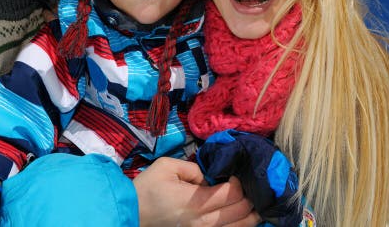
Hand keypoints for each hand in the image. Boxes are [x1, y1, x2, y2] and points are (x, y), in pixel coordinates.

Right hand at [134, 157, 259, 226]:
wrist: (132, 214)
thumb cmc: (148, 188)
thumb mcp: (167, 166)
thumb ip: (194, 168)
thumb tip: (210, 176)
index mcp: (195, 201)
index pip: (232, 194)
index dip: (239, 183)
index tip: (235, 175)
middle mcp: (202, 221)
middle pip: (239, 211)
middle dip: (249, 198)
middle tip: (249, 187)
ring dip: (251, 217)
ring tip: (256, 207)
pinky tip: (243, 220)